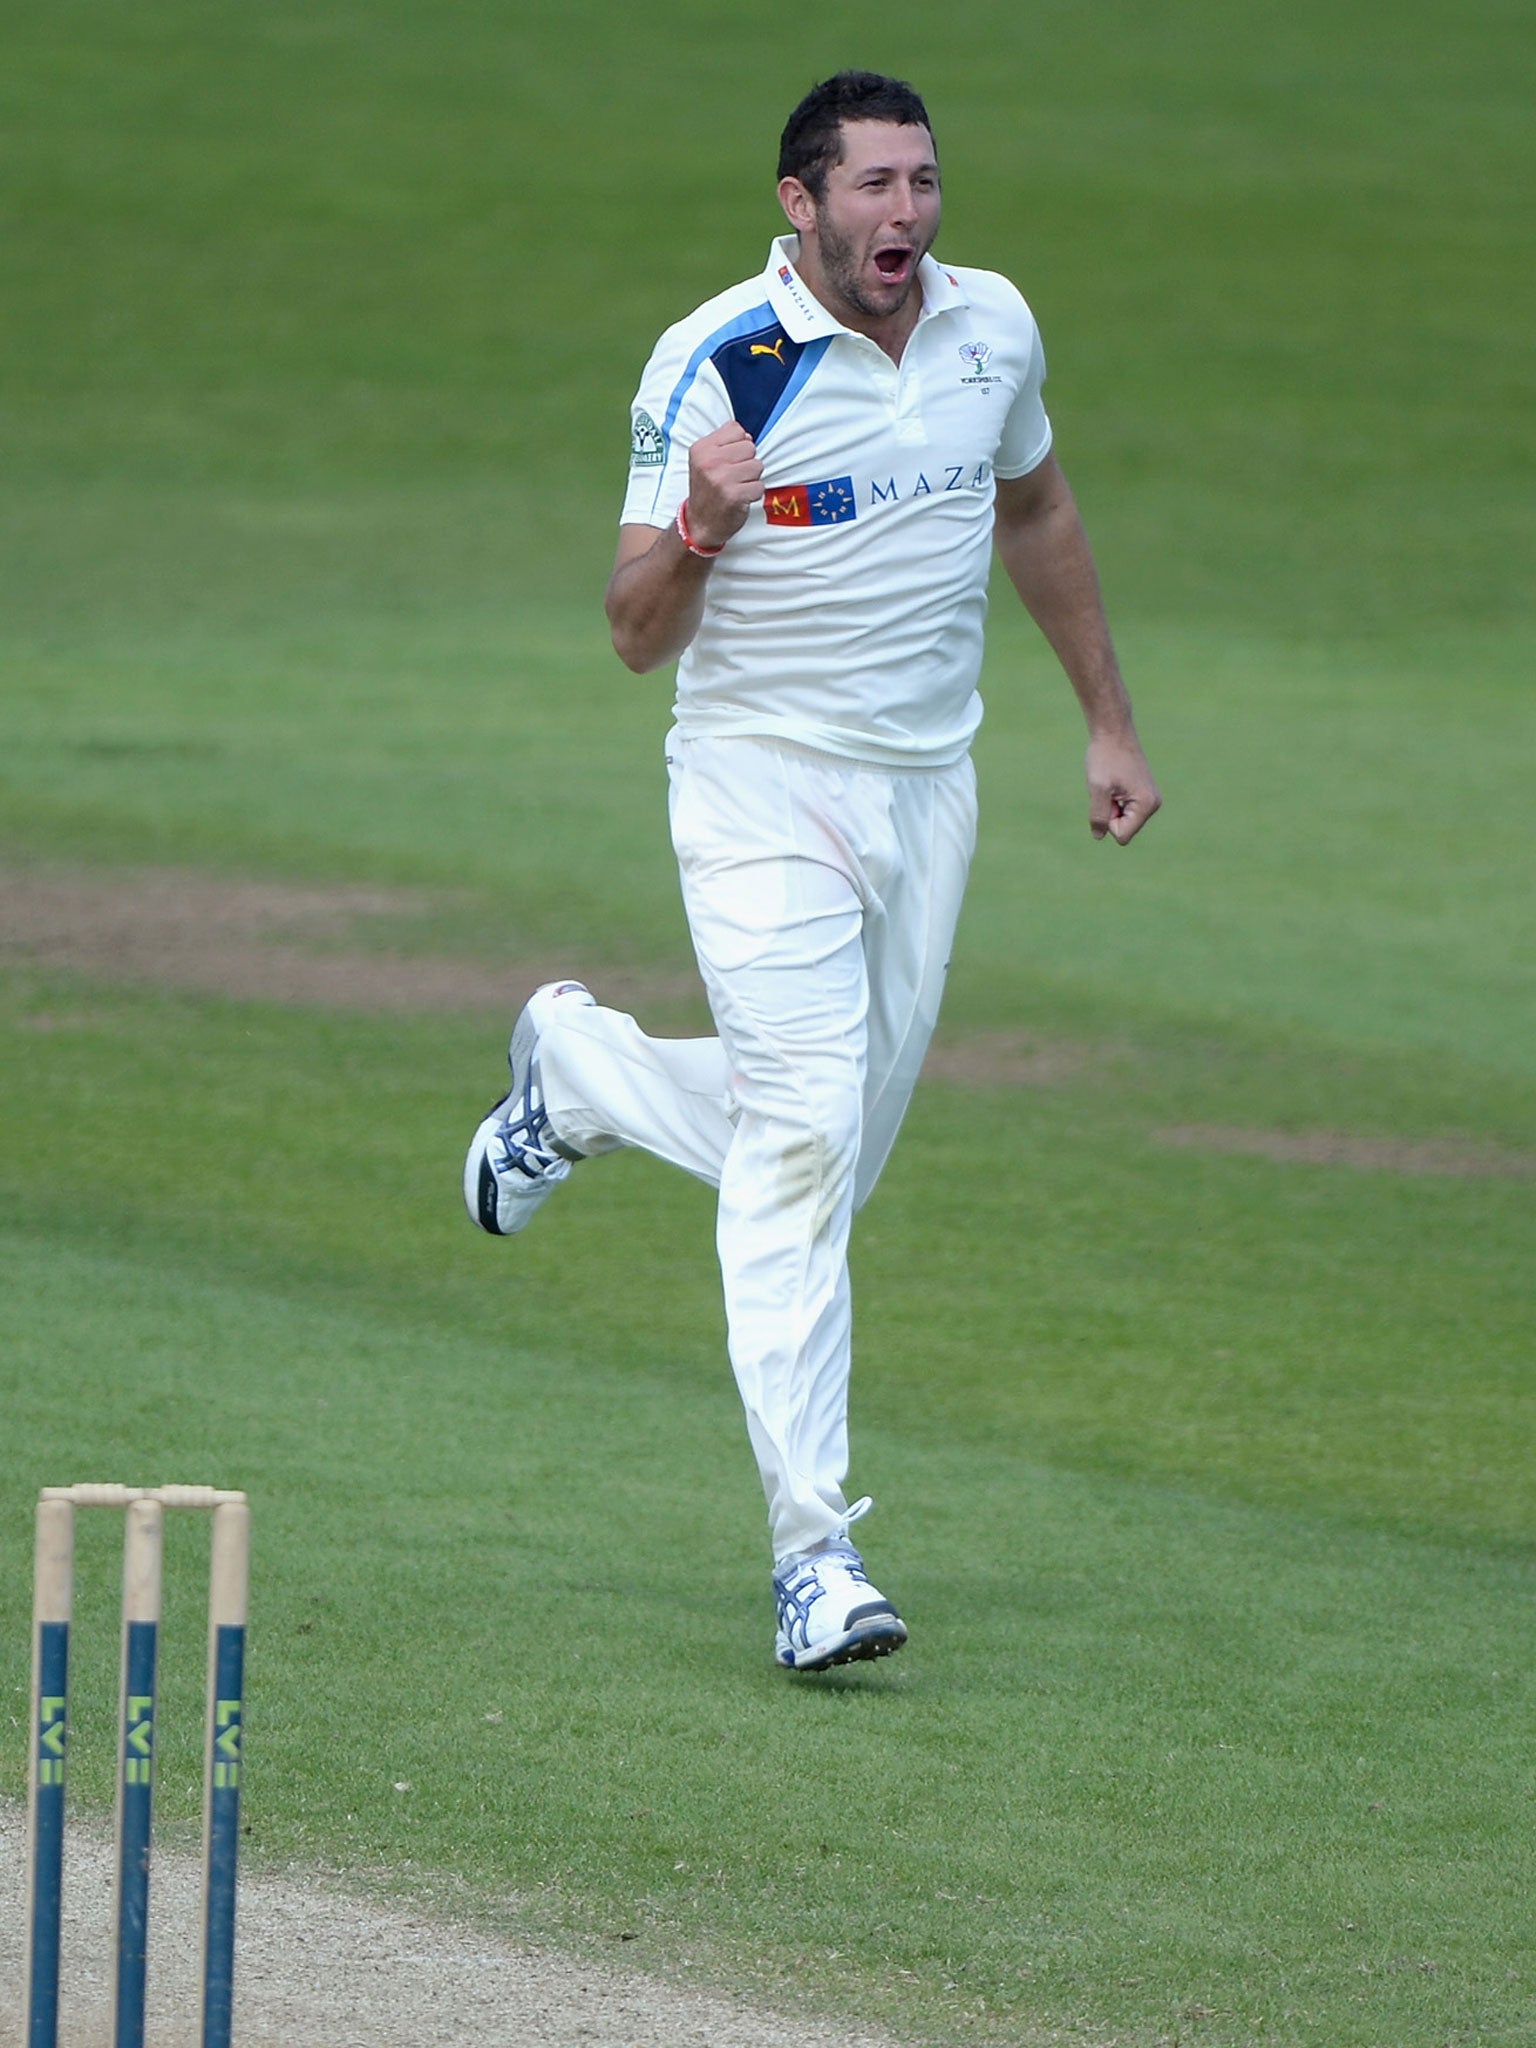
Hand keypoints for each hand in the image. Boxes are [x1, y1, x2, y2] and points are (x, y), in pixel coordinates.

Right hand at [684, 424, 763, 549]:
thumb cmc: (706, 490)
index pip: (737, 430)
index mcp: (702, 448)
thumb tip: (748, 437)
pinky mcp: (734, 496)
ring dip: (752, 478)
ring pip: (757, 466)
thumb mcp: (704, 460)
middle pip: (750, 447)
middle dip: (747, 461)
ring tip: (736, 486)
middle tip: (733, 476)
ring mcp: (722, 479)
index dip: (738, 445)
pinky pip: (760, 486)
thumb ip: (724, 443)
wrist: (699, 523)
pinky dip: (754, 493)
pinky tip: (740, 498)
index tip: (728, 460)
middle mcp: (710, 462)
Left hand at [1086, 734, 1160, 844]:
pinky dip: (1114, 799)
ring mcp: (1151, 799)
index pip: (1122, 836)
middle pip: (1124, 829)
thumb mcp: (1098, 788)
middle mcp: (1153, 804)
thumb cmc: (1105, 757)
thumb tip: (1099, 836)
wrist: (1113, 732)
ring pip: (1123, 820)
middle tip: (1109, 787)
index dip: (1107, 820)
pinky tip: (1115, 782)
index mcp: (1146, 804)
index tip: (1107, 795)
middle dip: (1110, 813)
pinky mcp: (1144, 794)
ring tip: (1112, 783)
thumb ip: (1099, 815)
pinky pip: (1124, 810)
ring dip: (1111, 806)